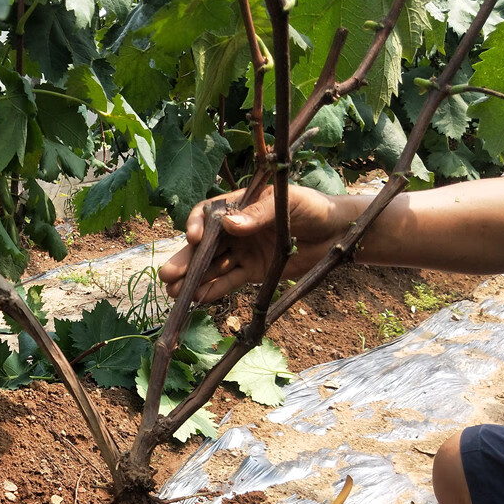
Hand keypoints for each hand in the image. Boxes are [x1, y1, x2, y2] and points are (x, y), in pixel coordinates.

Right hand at [158, 185, 341, 302]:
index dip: (197, 225)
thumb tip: (230, 226)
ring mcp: (242, 251)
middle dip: (185, 260)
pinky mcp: (252, 271)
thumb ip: (258, 214)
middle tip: (167, 275)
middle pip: (204, 246)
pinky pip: (229, 281)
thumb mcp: (286, 204)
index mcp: (239, 205)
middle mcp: (236, 229)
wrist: (335, 233)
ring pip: (212, 266)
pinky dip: (214, 290)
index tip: (193, 238)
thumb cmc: (312, 208)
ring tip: (174, 293)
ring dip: (193, 279)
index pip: (209, 214)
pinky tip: (197, 300)